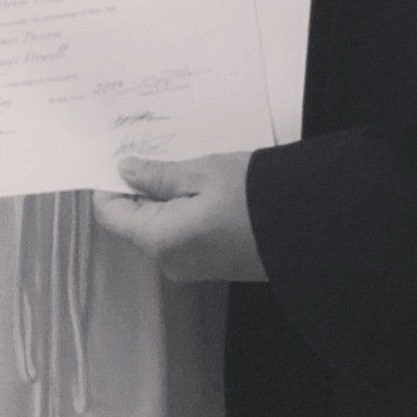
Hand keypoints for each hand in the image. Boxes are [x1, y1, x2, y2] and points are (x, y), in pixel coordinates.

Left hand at [91, 150, 265, 282]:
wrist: (308, 228)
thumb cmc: (252, 197)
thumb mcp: (201, 173)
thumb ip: (157, 175)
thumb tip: (125, 170)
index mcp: (159, 240)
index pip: (110, 214)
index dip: (108, 183)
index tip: (118, 155)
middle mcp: (170, 261)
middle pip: (134, 221)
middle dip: (140, 186)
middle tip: (153, 150)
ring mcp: (192, 266)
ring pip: (159, 226)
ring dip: (164, 196)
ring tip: (181, 164)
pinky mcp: (212, 264)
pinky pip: (181, 234)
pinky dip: (183, 209)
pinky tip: (200, 185)